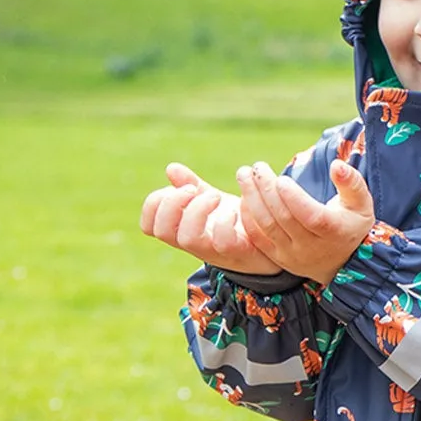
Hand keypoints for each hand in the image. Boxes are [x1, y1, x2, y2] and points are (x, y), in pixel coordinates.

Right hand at [140, 162, 283, 273]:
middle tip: (194, 189)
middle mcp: (194, 243)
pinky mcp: (238, 251)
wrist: (271, 240)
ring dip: (198, 210)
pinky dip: (226, 220)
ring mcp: (214, 250)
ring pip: (188, 238)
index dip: (153, 205)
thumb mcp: (211, 201)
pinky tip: (236, 210)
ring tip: (215, 196)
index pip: (149, 226)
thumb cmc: (236, 221)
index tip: (176, 188)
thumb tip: (171, 168)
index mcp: (182, 230)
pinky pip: (223, 241)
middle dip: (173, 203)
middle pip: (163, 231)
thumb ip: (191, 186)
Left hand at [238, 158, 374, 285]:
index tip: (281, 179)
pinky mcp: (278, 259)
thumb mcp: (361, 203)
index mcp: (334, 232)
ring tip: (243, 175)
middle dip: (266, 190)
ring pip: (267, 226)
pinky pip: (258, 238)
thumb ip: (351, 182)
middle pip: (284, 218)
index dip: (293, 198)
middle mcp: (312, 248)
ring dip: (252, 199)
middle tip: (256, 167)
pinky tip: (245, 196)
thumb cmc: (351, 224)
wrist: (341, 262)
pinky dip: (248, 217)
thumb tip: (337, 165)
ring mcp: (293, 256)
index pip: (310, 216)